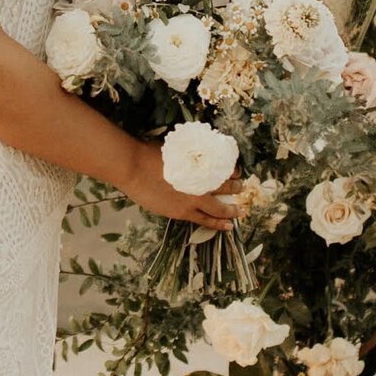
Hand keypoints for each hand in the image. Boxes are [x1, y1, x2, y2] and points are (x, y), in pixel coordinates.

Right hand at [121, 139, 242, 230]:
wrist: (134, 168)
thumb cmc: (151, 153)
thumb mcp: (176, 148)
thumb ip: (190, 154)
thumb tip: (197, 153)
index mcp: (201, 166)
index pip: (225, 170)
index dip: (233, 172)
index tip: (236, 172)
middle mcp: (201, 183)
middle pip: (226, 188)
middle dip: (236, 188)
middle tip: (241, 188)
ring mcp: (192, 200)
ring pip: (220, 208)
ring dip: (231, 210)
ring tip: (239, 211)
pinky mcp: (182, 212)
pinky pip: (206, 220)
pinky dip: (218, 224)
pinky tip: (228, 226)